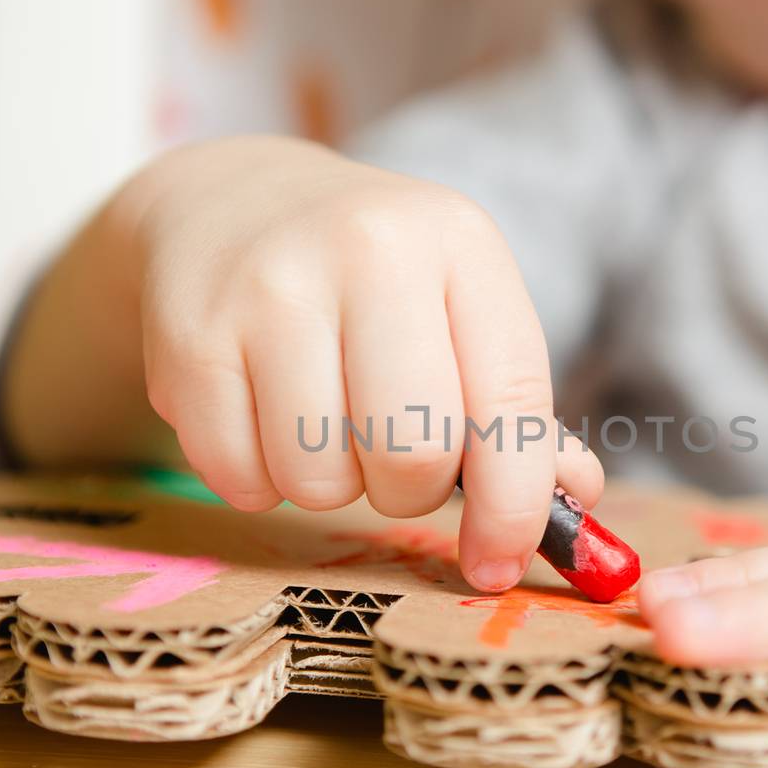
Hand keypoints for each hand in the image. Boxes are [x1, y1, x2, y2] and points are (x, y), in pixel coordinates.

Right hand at [18, 136, 599, 590]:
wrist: (230, 204)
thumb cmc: (373, 281)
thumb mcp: (459, 310)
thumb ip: (516, 411)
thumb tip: (579, 499)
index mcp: (459, 243)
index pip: (509, 404)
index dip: (513, 507)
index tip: (497, 563)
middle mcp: (368, 249)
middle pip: (412, 454)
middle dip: (408, 490)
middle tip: (391, 458)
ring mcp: (269, 290)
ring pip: (321, 481)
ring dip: (331, 485)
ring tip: (322, 423)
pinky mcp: (189, 339)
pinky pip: (239, 481)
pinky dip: (259, 482)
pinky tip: (261, 420)